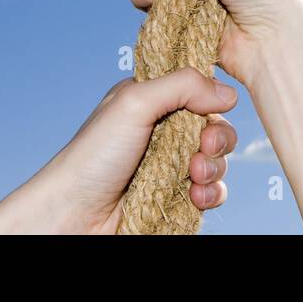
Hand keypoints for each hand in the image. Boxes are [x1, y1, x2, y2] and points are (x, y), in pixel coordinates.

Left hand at [0, 68, 237, 233]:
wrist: (73, 216)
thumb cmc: (92, 157)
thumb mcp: (134, 103)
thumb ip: (182, 86)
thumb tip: (229, 93)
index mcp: (153, 102)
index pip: (199, 93)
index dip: (212, 102)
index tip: (210, 111)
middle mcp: (163, 132)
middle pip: (215, 127)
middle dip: (218, 138)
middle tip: (204, 148)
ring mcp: (170, 166)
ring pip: (217, 161)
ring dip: (215, 167)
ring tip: (194, 175)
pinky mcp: (175, 197)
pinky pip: (212, 192)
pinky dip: (212, 193)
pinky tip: (196, 196)